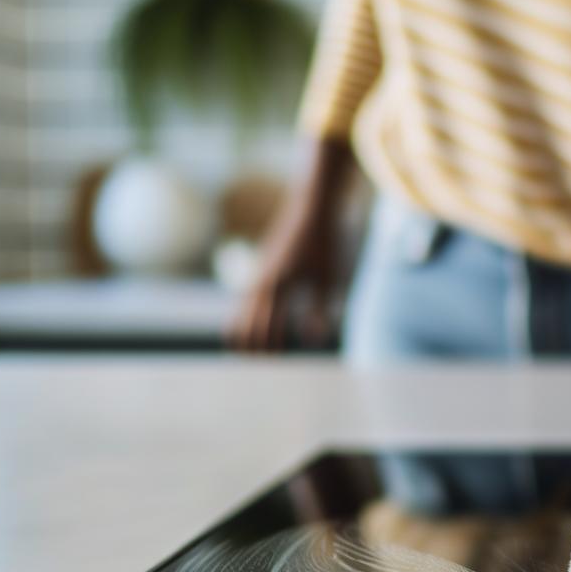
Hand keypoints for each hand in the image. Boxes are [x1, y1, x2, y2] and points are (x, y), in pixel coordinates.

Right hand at [227, 140, 348, 351]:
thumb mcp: (329, 279)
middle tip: (256, 365)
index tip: (271, 365)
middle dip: (249, 345)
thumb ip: (320, 312)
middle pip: (244, 322)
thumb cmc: (325, 243)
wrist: (312, 206)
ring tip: (248, 351)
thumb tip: (311, 341)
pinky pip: (247, 298)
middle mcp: (262, 280)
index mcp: (279, 285)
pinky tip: (254, 323)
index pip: (265, 326)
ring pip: (241, 310)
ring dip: (245, 330)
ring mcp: (259, 272)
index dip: (267, 348)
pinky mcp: (262, 267)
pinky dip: (247, 314)